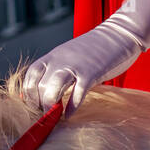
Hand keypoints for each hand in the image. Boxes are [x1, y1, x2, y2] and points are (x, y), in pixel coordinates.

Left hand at [21, 0, 149, 116]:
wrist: (120, 33)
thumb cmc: (96, 49)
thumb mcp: (71, 54)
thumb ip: (60, 69)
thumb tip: (49, 90)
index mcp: (54, 55)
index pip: (31, 75)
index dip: (29, 92)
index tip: (34, 104)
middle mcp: (61, 60)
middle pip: (40, 86)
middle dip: (40, 103)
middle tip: (46, 114)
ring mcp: (76, 66)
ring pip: (52, 89)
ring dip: (51, 106)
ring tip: (56, 115)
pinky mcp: (92, 73)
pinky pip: (77, 94)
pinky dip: (71, 107)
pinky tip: (69, 115)